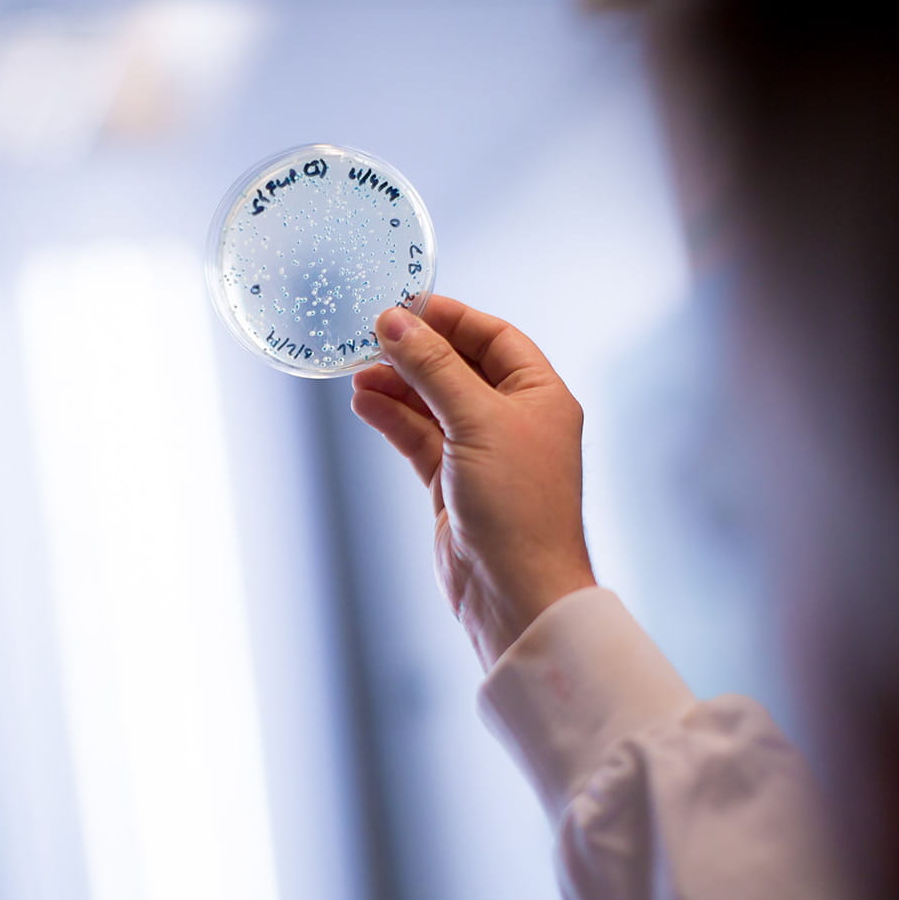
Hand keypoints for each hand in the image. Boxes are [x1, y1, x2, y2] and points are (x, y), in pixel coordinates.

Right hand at [351, 296, 595, 669]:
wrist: (516, 593)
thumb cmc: (518, 507)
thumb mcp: (476, 422)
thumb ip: (433, 368)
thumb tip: (395, 322)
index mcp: (540, 395)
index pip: (493, 337)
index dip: (450, 319)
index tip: (405, 306)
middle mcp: (514, 419)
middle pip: (458, 368)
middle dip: (416, 353)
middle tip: (371, 338)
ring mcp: (482, 453)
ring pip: (433, 405)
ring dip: (397, 387)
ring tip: (358, 374)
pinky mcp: (454, 484)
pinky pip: (419, 439)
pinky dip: (393, 420)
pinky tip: (365, 403)